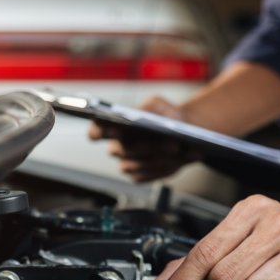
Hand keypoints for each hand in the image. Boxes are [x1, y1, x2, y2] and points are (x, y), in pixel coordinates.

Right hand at [88, 96, 202, 181]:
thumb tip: (145, 120)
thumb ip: (149, 107)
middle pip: (124, 150)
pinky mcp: (139, 176)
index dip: (99, 131)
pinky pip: (149, 175)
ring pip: (137, 165)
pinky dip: (166, 167)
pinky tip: (182, 159)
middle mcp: (116, 147)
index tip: (115, 128)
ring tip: (180, 150)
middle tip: (169, 142)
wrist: (183, 133)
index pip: (96, 131)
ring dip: (159, 158)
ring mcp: (127, 164)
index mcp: (113, 127)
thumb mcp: (158, 103)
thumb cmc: (165, 115)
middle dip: (147, 146)